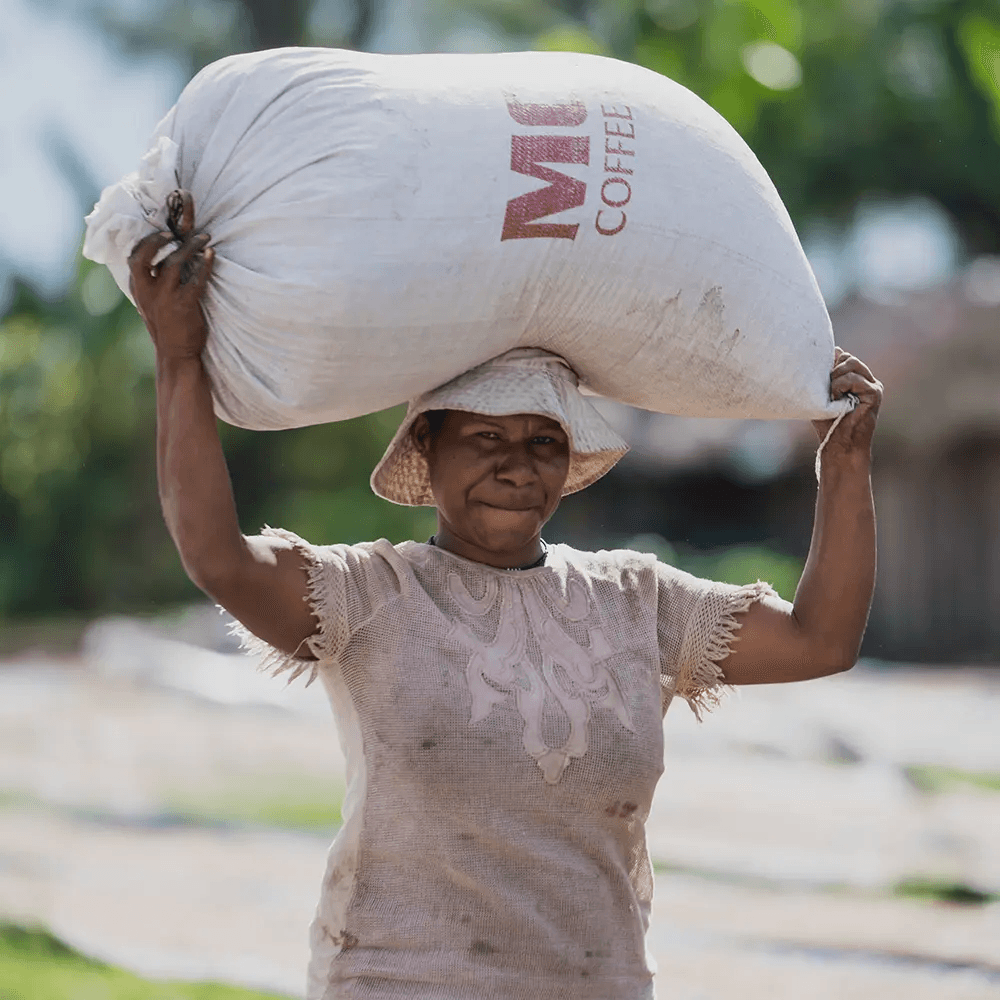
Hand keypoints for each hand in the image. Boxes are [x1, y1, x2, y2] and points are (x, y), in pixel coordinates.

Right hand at [127, 190, 214, 360]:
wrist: (176, 354)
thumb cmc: (167, 326)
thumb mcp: (151, 303)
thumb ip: (151, 283)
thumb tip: (161, 259)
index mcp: (137, 288)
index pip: (134, 257)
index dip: (146, 241)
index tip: (161, 231)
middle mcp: (147, 290)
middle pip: (143, 255)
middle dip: (158, 239)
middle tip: (175, 232)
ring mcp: (165, 297)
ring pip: (174, 262)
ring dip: (191, 246)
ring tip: (204, 238)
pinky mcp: (184, 304)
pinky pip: (197, 278)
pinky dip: (205, 264)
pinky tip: (212, 255)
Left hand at [812, 347, 882, 463]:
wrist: (839, 445)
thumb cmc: (828, 423)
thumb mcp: (821, 395)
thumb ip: (824, 376)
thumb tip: (823, 354)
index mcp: (856, 378)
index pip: (843, 356)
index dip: (829, 363)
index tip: (818, 378)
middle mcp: (867, 380)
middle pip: (847, 357)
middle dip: (831, 370)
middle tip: (825, 389)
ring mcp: (873, 385)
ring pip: (851, 363)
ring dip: (835, 379)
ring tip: (831, 396)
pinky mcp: (875, 393)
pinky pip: (854, 378)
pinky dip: (840, 386)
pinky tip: (836, 399)